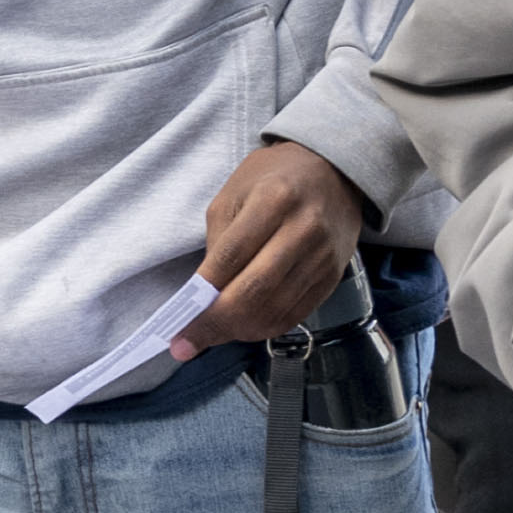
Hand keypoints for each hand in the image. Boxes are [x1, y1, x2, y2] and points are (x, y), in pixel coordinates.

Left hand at [181, 138, 372, 353]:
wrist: (334, 171)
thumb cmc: (272, 179)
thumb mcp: (233, 194)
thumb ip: (217, 244)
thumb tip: (202, 297)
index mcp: (273, 200)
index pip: (229, 259)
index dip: (201, 297)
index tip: (178, 325)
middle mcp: (304, 229)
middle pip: (254, 292)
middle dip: (216, 324)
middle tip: (189, 341)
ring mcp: (323, 256)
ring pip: (275, 310)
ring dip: (238, 331)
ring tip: (213, 334)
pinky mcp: (334, 275)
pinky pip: (296, 314)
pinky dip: (265, 328)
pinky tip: (244, 328)